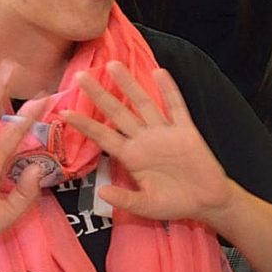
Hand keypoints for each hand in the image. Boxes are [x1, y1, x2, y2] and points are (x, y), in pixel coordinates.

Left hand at [64, 62, 239, 221]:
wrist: (207, 202)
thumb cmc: (174, 203)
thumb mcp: (146, 206)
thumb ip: (125, 199)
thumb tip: (101, 193)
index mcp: (131, 157)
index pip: (103, 136)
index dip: (85, 124)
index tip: (64, 112)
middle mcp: (144, 140)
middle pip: (118, 113)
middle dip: (100, 94)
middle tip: (80, 75)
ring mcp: (164, 133)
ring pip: (143, 104)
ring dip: (129, 84)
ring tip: (113, 65)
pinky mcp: (186, 131)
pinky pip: (176, 107)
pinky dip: (169, 90)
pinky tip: (159, 72)